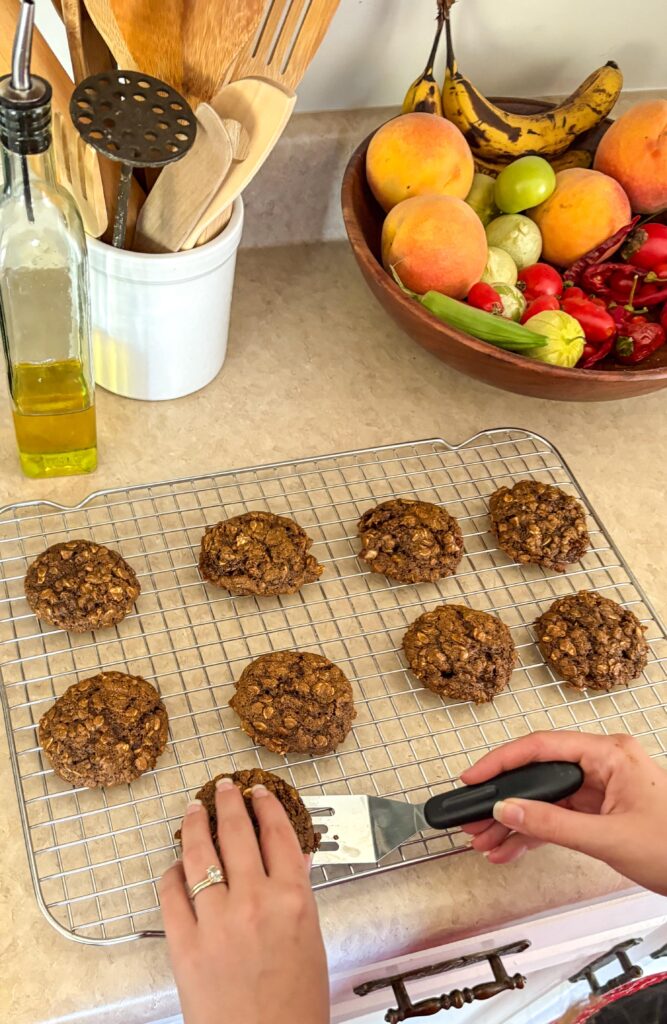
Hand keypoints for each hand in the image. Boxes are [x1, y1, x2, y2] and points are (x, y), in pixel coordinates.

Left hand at [159, 780, 329, 1023]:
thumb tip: (289, 858)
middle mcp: (254, 901)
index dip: (267, 806)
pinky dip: (173, 872)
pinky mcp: (185, 943)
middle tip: (226, 787)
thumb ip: (297, 895)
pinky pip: (172, 892)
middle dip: (230, 803)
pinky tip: (176, 865)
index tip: (260, 792)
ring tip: (194, 808)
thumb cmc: (296, 1005)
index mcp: (293, 899)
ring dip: (196, 824)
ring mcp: (216, 920)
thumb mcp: (311, 940)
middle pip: (238, 833)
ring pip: (200, 854)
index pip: (278, 833)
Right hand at [460, 730, 666, 896]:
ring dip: (514, 821)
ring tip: (485, 839)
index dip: (501, 762)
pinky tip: (510, 848)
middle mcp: (603, 764)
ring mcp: (601, 788)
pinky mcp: (600, 810)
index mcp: (610, 754)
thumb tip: (507, 809)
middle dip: (503, 799)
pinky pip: (558, 816)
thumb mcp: (608, 838)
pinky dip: (534, 833)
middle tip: (472, 817)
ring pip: (544, 798)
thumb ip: (553, 824)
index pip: (542, 747)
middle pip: (538, 773)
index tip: (473, 778)